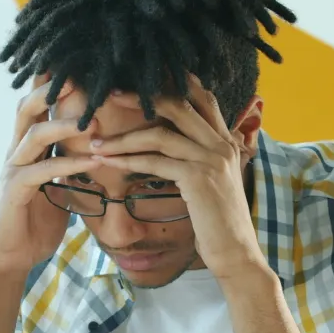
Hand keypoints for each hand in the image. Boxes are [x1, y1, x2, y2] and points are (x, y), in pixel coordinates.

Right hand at [0, 76, 100, 277]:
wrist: (6, 257)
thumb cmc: (32, 223)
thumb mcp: (56, 189)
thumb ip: (69, 168)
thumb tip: (96, 154)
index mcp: (27, 149)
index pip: (37, 107)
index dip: (53, 85)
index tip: (78, 65)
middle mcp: (17, 153)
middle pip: (28, 108)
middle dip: (53, 89)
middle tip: (82, 75)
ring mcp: (13, 170)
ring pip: (34, 134)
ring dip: (65, 124)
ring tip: (94, 120)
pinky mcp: (15, 192)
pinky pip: (42, 171)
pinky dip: (69, 165)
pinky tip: (93, 163)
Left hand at [89, 75, 268, 279]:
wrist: (236, 252)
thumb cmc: (219, 222)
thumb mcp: (214, 183)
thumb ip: (200, 160)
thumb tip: (173, 150)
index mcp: (226, 142)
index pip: (203, 98)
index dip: (176, 83)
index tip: (142, 80)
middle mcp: (222, 144)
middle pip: (178, 104)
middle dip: (141, 97)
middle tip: (111, 94)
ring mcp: (211, 159)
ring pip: (160, 135)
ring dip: (123, 138)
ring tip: (97, 143)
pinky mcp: (198, 178)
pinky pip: (155, 161)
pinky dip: (128, 160)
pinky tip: (109, 162)